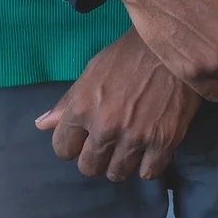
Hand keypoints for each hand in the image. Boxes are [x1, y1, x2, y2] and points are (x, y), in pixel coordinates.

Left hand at [35, 29, 200, 181]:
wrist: (176, 43)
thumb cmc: (130, 53)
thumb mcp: (93, 70)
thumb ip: (67, 102)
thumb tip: (42, 125)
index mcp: (82, 109)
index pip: (63, 149)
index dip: (74, 144)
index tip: (86, 137)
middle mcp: (105, 127)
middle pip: (89, 167)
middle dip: (97, 156)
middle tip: (110, 142)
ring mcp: (135, 136)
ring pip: (117, 173)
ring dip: (122, 162)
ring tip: (131, 146)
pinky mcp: (164, 140)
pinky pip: (148, 172)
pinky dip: (149, 165)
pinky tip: (152, 150)